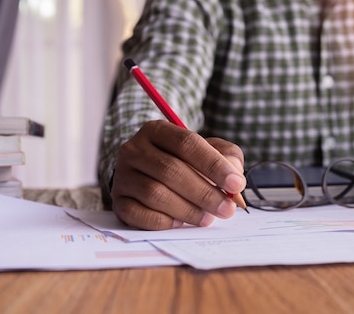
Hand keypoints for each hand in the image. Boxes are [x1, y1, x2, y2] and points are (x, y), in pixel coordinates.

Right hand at [111, 120, 245, 229]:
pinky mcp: (118, 201)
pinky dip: (165, 222)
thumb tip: (234, 178)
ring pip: (155, 194)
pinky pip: (140, 215)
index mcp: (157, 130)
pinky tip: (182, 222)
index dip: (213, 164)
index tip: (235, 184)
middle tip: (226, 209)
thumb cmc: (185, 162)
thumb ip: (226, 158)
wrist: (149, 174)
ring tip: (207, 217)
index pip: (187, 143)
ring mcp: (122, 176)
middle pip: (170, 170)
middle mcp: (134, 149)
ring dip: (188, 210)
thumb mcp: (209, 151)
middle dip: (204, 192)